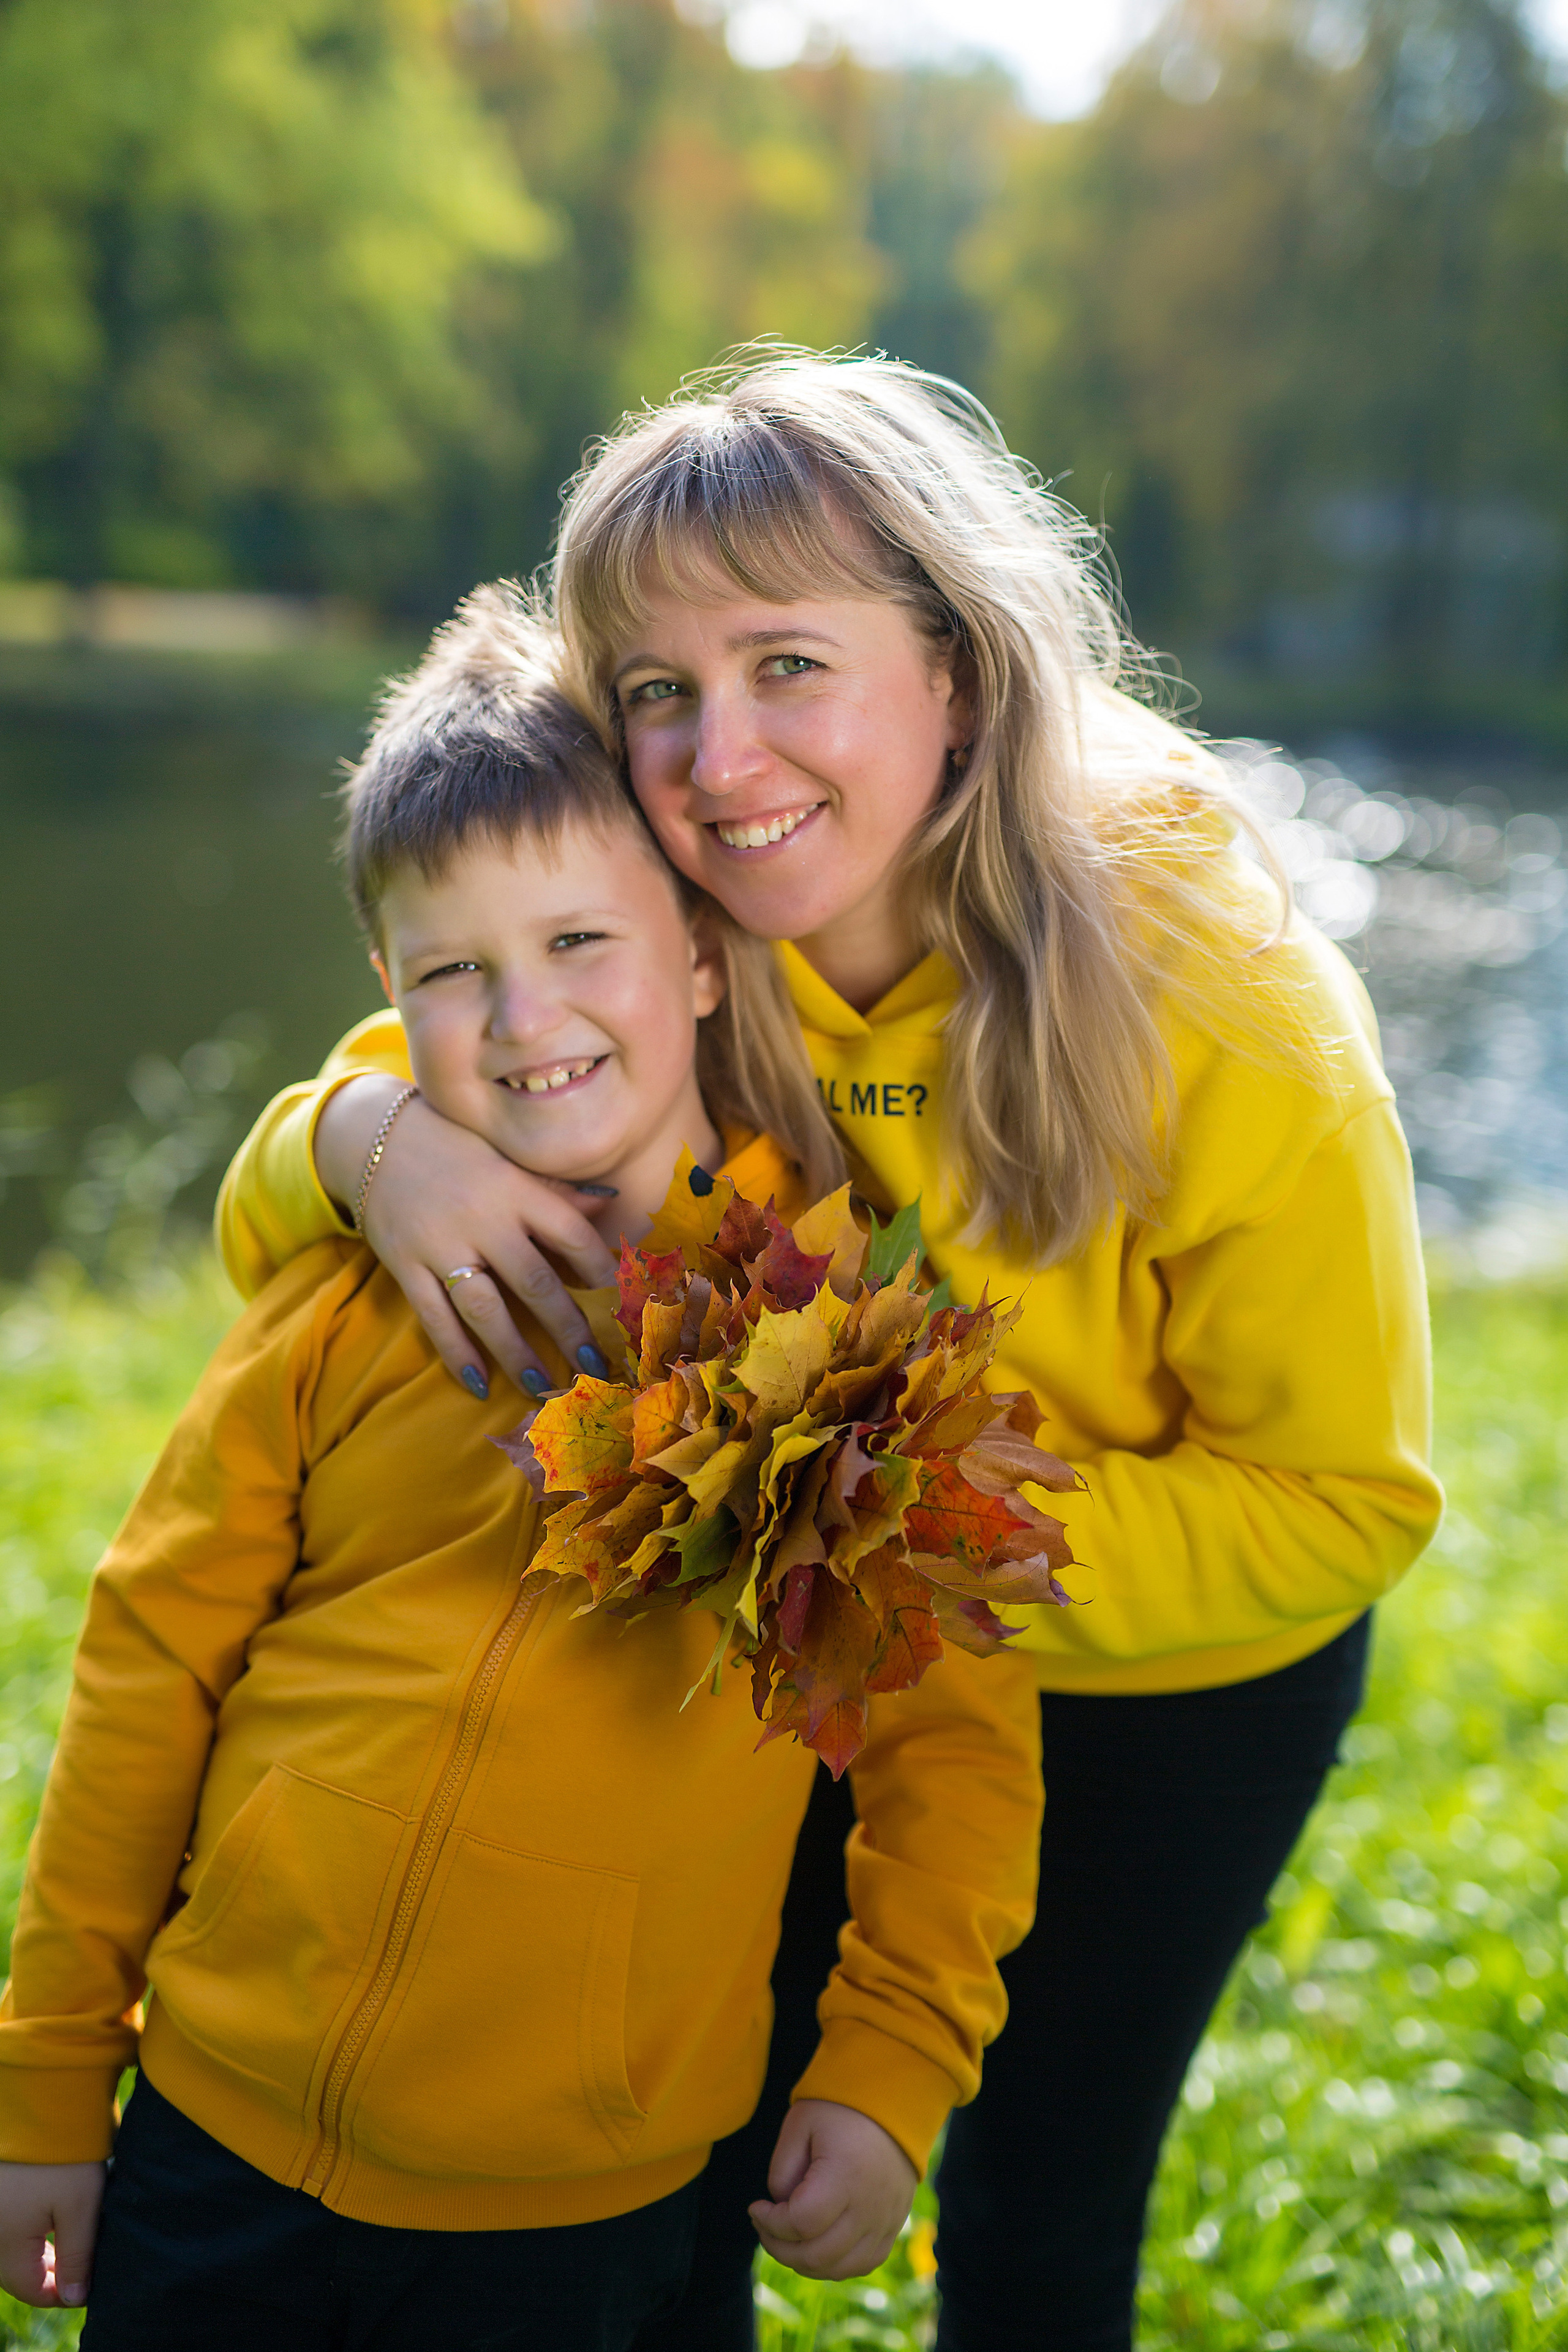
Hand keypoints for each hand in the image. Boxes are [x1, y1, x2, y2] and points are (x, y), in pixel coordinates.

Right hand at [0, 2159, 103, 2307]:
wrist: (38, 2097)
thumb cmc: (62, 2153)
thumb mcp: (80, 2206)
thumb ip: (77, 2256)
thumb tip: (73, 2299)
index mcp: (6, 2247)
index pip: (33, 2291)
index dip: (65, 2294)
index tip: (92, 2284)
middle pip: (20, 2272)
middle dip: (53, 2273)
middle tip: (87, 2265)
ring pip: (15, 2249)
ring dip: (43, 2252)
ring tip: (75, 2242)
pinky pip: (11, 2226)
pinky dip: (33, 2230)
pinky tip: (55, 2217)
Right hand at [315, 1077, 618, 1397]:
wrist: (374, 1138)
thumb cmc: (456, 1148)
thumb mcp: (507, 1156)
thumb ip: (554, 1188)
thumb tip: (611, 1200)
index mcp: (515, 1188)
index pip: (570, 1233)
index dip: (600, 1270)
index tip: (625, 1303)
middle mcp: (481, 1218)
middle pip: (534, 1281)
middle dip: (569, 1328)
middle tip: (596, 1368)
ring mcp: (440, 1245)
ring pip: (484, 1309)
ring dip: (515, 1353)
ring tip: (543, 1387)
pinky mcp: (405, 1266)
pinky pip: (433, 1317)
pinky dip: (456, 1353)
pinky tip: (479, 1384)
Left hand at [749, 2099, 916, 2281]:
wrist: (892, 2104)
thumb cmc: (839, 2110)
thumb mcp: (799, 2124)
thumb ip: (782, 2170)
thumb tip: (781, 2209)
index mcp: (845, 2177)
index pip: (801, 2223)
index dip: (770, 2223)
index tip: (755, 2206)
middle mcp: (869, 2207)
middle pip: (818, 2255)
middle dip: (779, 2247)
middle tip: (764, 2226)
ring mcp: (885, 2221)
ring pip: (839, 2268)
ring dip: (804, 2261)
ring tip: (787, 2238)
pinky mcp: (893, 2226)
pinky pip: (862, 2264)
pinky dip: (834, 2265)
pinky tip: (817, 2245)